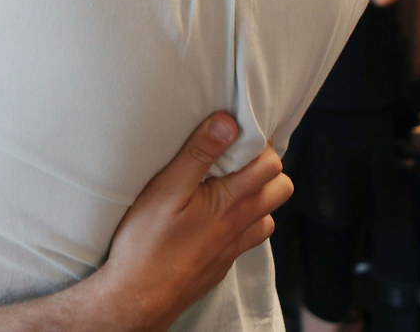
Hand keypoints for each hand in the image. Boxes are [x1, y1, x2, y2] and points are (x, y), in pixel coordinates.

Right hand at [98, 113, 291, 330]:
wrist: (138, 298)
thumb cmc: (147, 242)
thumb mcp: (167, 188)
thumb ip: (199, 153)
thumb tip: (227, 122)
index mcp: (231, 202)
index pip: (271, 164)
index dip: (258, 144)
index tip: (236, 134)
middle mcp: (240, 225)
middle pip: (281, 188)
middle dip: (266, 167)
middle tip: (236, 157)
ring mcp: (233, 248)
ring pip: (268, 215)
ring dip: (257, 197)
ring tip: (228, 184)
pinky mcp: (222, 264)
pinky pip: (248, 238)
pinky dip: (243, 223)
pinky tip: (217, 218)